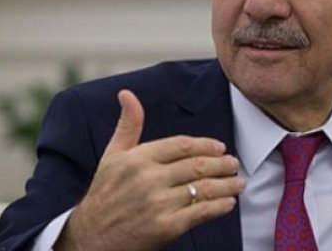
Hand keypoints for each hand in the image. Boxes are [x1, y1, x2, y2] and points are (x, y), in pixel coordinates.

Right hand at [55, 90, 245, 250]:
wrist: (92, 238)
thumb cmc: (105, 194)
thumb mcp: (112, 156)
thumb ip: (128, 125)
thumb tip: (127, 94)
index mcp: (138, 158)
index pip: (182, 145)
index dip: (206, 145)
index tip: (220, 147)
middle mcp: (148, 179)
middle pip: (197, 165)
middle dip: (222, 164)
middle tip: (234, 163)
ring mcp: (158, 203)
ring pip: (203, 188)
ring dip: (227, 185)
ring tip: (239, 182)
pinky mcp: (166, 227)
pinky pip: (200, 212)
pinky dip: (219, 206)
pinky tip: (229, 203)